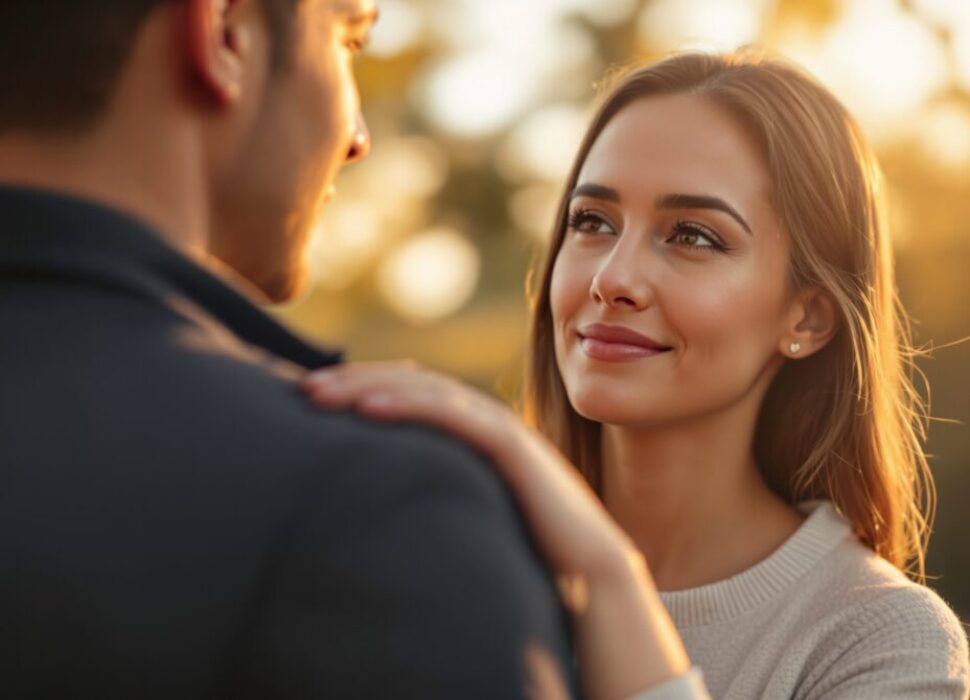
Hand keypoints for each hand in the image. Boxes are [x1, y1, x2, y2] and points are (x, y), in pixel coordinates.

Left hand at [299, 362, 636, 591]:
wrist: (588, 566)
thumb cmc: (528, 543)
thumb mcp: (469, 505)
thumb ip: (438, 488)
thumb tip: (385, 499)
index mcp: (473, 429)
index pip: (411, 391)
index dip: (362, 385)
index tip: (313, 397)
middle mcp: (484, 418)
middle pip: (410, 382)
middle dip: (354, 379)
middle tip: (302, 389)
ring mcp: (498, 428)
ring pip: (425, 391)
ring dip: (367, 386)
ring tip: (318, 394)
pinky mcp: (511, 445)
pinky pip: (452, 417)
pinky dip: (407, 405)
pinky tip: (365, 409)